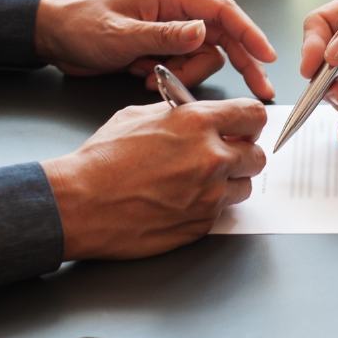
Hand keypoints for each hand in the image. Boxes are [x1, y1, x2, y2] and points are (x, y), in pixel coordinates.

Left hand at [34, 0, 276, 99]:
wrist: (53, 37)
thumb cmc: (80, 24)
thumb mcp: (121, 34)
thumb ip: (164, 35)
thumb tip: (202, 32)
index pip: (222, 11)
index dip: (250, 33)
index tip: (268, 55)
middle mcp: (177, 11)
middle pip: (224, 37)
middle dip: (242, 63)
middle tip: (261, 90)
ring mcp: (171, 31)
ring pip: (204, 58)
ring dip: (186, 74)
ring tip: (152, 76)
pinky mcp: (164, 49)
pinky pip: (185, 68)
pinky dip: (172, 78)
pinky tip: (144, 75)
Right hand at [40, 98, 266, 259]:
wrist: (80, 204)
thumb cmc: (101, 162)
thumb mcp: (138, 116)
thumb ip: (178, 114)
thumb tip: (198, 114)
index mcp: (198, 123)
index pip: (253, 115)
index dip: (250, 122)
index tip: (245, 128)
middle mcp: (211, 158)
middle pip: (257, 155)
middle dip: (242, 155)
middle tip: (223, 157)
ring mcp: (210, 195)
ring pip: (243, 187)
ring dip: (228, 183)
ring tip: (196, 181)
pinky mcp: (203, 223)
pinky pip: (221, 211)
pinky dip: (208, 206)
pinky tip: (181, 200)